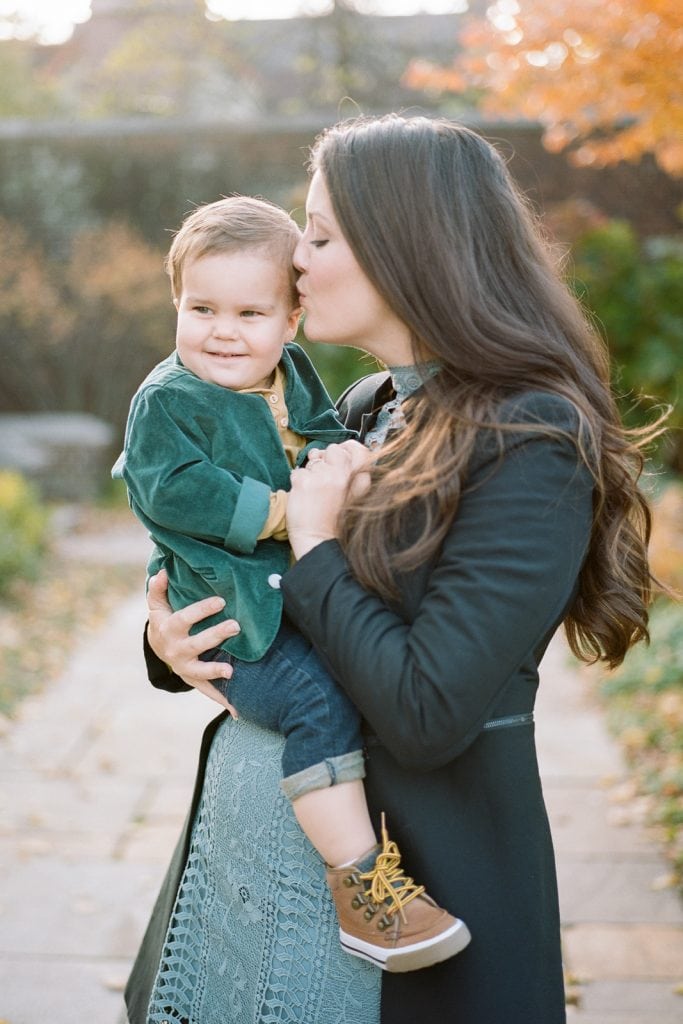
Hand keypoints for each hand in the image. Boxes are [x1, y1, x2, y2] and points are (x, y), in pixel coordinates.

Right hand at [147, 569, 239, 716]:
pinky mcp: (194, 680)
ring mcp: (185, 667)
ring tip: (231, 671)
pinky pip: (208, 691)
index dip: (201, 610)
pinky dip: (222, 700)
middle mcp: (175, 651)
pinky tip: (238, 710)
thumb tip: (162, 572)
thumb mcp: (158, 604)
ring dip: (215, 672)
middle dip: (215, 635)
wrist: (157, 647)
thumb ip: (158, 588)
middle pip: (196, 644)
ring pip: (199, 671)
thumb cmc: (164, 619)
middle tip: (236, 626)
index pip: (184, 619)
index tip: (221, 601)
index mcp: (169, 630)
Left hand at [287, 442, 371, 559]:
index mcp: (358, 480)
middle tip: (322, 478)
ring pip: (314, 460)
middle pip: (333, 449)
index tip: (338, 458)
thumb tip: (335, 451)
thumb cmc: (334, 521)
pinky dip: (298, 482)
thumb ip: (350, 474)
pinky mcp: (304, 482)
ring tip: (314, 492)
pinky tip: (304, 496)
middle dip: (325, 459)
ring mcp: (323, 477)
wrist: (318, 540)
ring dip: (311, 472)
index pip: (358, 450)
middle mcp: (343, 476)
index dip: (346, 449)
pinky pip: (298, 471)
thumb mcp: (353, 497)